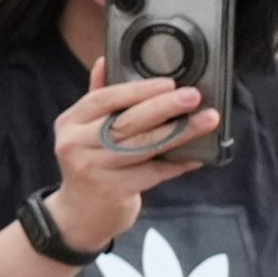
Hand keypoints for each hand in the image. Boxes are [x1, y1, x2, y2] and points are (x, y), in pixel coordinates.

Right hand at [47, 75, 214, 247]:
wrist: (79, 215)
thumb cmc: (90, 164)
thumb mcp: (84, 131)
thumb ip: (97, 97)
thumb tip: (105, 61)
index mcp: (70, 123)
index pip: (103, 99)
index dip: (137, 90)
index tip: (168, 83)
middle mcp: (75, 145)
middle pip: (126, 122)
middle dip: (164, 107)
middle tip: (193, 96)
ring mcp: (92, 169)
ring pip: (143, 146)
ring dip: (180, 132)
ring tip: (207, 120)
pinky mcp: (112, 190)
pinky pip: (152, 172)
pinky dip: (176, 164)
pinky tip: (196, 156)